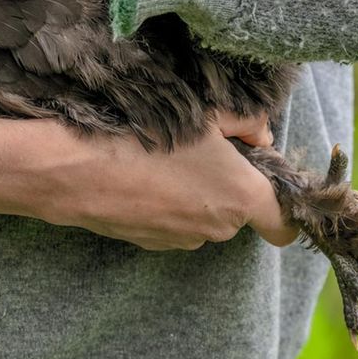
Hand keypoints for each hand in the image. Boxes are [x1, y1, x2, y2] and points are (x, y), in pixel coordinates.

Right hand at [28, 113, 297, 251]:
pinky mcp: (150, 244)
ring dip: (192, 193)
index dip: (284, 208)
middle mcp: (217, 228)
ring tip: (160, 159)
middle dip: (226, 183)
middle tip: (198, 148)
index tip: (263, 182)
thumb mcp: (202, 114)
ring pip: (203, 216)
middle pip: (238, 210)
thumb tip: (261, 134)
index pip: (285, 225)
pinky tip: (138, 175)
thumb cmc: (141, 134)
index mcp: (240, 196)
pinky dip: (163, 203)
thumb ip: (245, 123)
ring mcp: (181, 240)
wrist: (72, 170)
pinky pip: (172, 222)